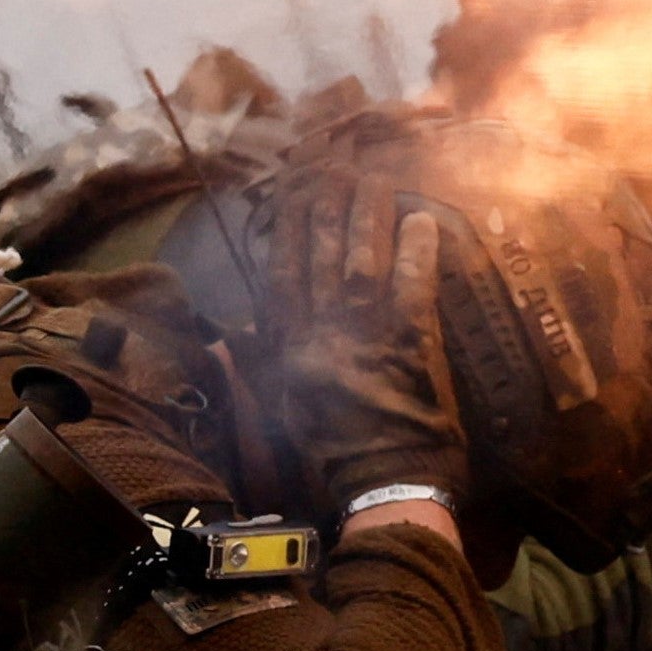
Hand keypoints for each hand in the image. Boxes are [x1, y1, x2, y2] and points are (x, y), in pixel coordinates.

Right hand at [262, 171, 470, 516]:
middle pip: (320, 258)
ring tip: (373, 179)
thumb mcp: (284, 407)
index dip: (286, 226)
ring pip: (361, 264)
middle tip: (334, 164)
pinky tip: (419, 219)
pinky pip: (411, 289)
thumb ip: (260, 363)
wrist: (384, 486)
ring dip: (367, 217)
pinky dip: (415, 252)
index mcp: (291, 350)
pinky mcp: (413, 348)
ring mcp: (368, 341)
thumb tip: (232, 331)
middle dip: (326, 205)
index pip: (282, 275)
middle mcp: (323, 338)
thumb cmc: (335, 449)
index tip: (291, 187)